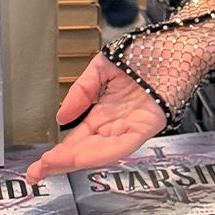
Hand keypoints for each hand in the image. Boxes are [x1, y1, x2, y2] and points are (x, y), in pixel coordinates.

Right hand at [27, 55, 167, 178]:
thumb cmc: (149, 50)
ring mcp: (134, 125)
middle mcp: (119, 123)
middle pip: (86, 149)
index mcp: (107, 111)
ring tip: (53, 164)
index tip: (38, 164)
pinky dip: (103, 151)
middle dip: (61, 163)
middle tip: (37, 173)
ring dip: (77, 159)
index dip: (58, 152)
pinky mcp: (149, 125)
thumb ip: (82, 91)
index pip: (78, 138)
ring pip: (103, 151)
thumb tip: (62, 117)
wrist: (177, 41)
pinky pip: (124, 143)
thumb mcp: (103, 67)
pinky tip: (84, 156)